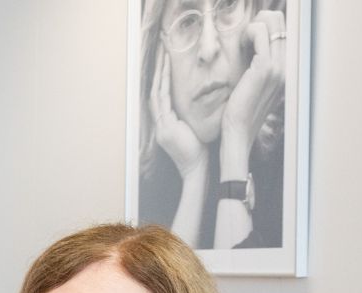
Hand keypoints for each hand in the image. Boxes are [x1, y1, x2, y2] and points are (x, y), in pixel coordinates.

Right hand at [150, 46, 206, 180]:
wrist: (197, 170)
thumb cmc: (202, 152)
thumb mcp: (197, 130)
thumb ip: (194, 117)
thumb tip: (206, 100)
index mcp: (167, 125)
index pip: (162, 98)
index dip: (163, 80)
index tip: (167, 63)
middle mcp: (161, 124)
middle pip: (155, 92)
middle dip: (158, 72)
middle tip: (161, 53)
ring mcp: (161, 126)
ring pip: (156, 94)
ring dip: (159, 75)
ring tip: (163, 58)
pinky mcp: (165, 128)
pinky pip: (161, 102)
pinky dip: (162, 86)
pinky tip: (165, 74)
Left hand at [219, 9, 285, 168]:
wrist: (237, 134)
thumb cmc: (239, 113)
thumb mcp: (251, 87)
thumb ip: (256, 68)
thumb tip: (251, 48)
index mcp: (285, 70)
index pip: (284, 32)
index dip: (266, 26)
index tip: (247, 39)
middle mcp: (286, 66)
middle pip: (281, 22)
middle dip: (260, 22)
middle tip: (243, 37)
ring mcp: (278, 66)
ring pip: (273, 23)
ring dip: (254, 25)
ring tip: (241, 42)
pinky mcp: (264, 68)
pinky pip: (260, 33)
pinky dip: (248, 32)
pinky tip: (239, 45)